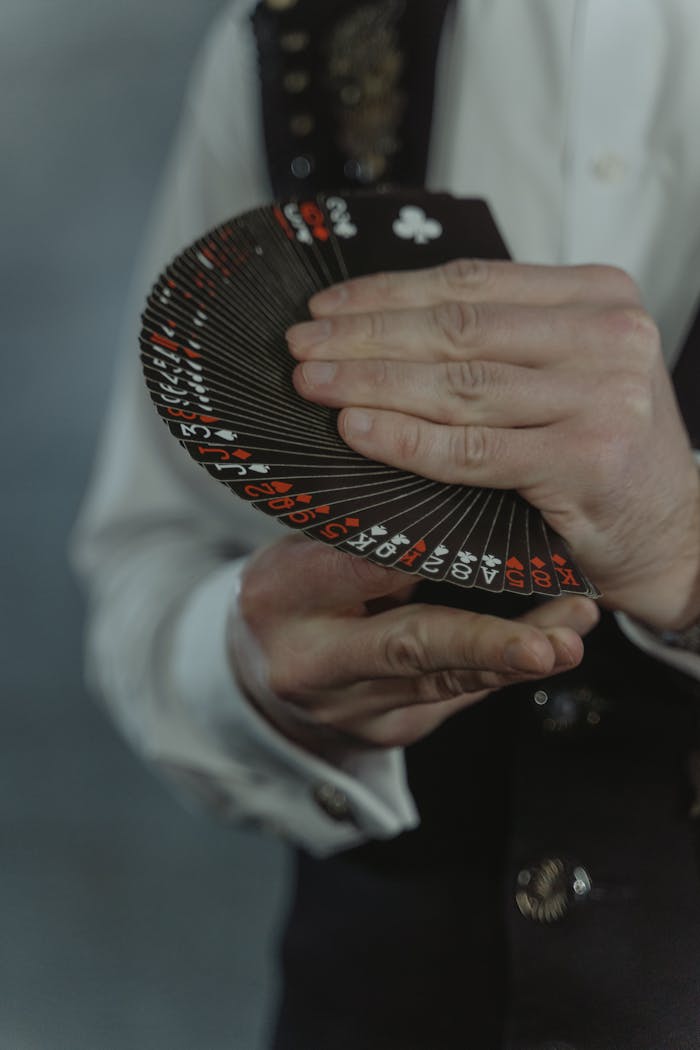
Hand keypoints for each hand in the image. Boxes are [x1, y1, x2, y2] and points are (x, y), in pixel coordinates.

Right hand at [233, 536, 598, 751]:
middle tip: (551, 643)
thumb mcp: (299, 550)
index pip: (359, 567)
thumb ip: (360, 535)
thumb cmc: (290, 593)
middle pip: (409, 648)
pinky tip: (552, 645)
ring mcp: (352, 707)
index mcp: (281, 597)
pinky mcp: (389, 730)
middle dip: (486, 645)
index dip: (426, 551)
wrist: (259, 673)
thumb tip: (452, 489)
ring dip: (515, 658)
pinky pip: (455, 695)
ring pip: (447, 681)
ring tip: (573, 635)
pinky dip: (502, 668)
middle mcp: (314, 662)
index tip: (486, 531)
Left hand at [288, 260, 699, 629]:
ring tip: (311, 383)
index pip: (471, 282)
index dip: (387, 292)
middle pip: (456, 329)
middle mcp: (607, 334)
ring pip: (457, 385)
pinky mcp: (584, 460)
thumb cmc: (606, 451)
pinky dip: (405, 439)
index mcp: (598, 296)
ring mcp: (600, 396)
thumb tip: (385, 325)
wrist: (676, 533)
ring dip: (370, 382)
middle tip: (300, 344)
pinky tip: (355, 429)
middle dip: (364, 335)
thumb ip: (505, 341)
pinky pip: (471, 450)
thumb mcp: (572, 370)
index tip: (327, 306)